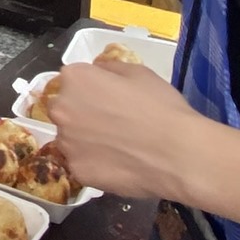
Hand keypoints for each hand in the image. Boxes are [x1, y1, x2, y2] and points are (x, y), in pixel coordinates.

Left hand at [46, 60, 214, 201]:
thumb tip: (97, 71)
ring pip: (71, 138)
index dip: (91, 88)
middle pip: (65, 109)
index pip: (72, 80)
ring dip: (86, 140)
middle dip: (82, 113)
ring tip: (117, 147)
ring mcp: (66, 143)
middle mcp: (62, 109)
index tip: (108, 98)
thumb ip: (109, 69)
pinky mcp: (76, 171)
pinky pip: (81, 164)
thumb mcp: (138, 72)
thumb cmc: (161, 107)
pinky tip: (117, 164)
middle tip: (112, 123)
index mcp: (75, 79)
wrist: (177, 154)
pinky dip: (95, 164)